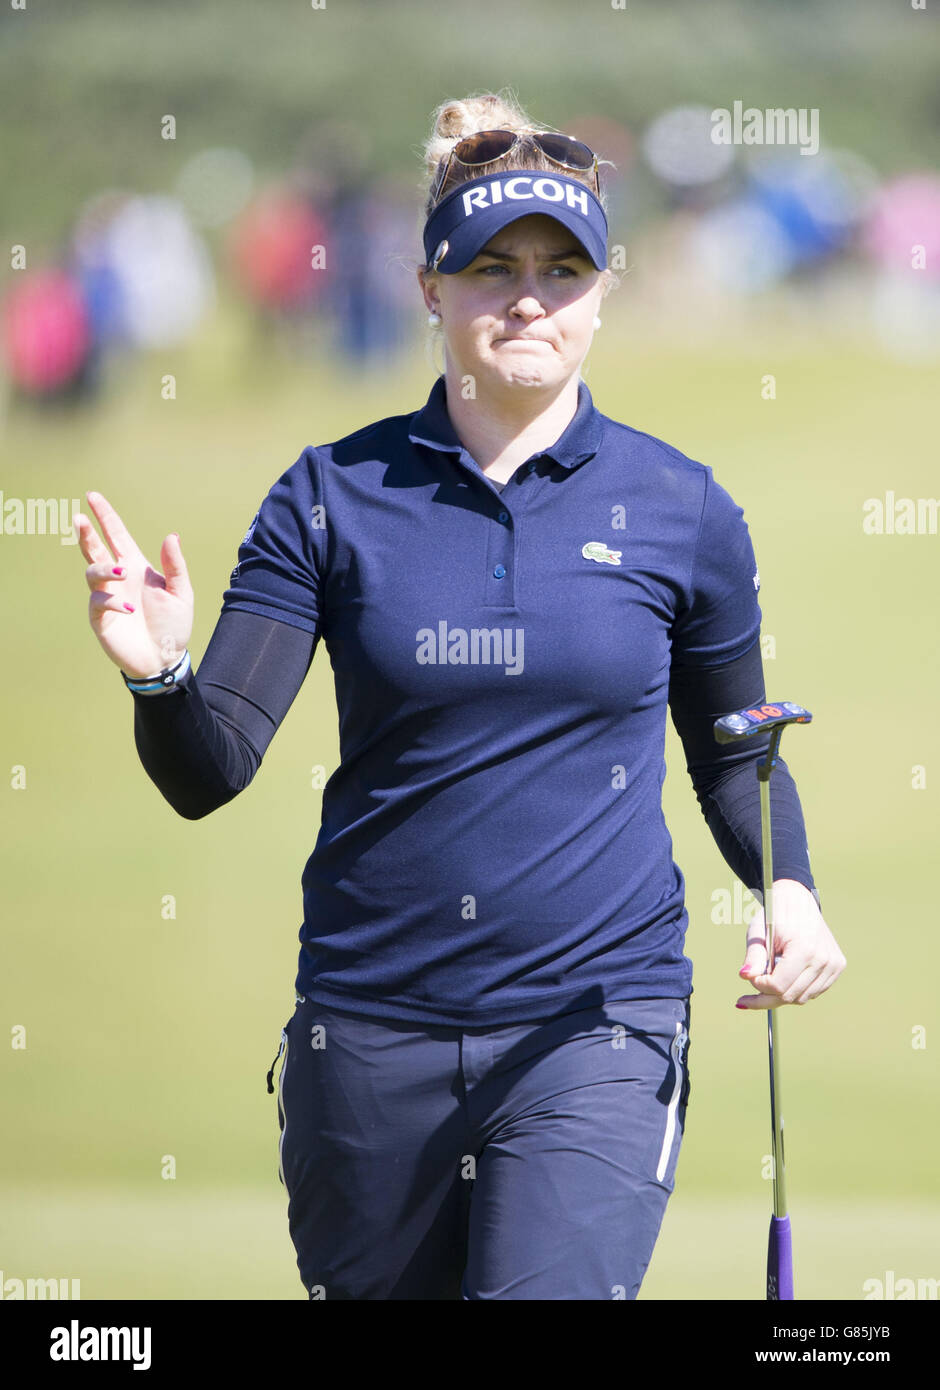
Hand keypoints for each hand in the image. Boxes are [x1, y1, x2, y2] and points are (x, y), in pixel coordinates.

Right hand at [75, 490, 192, 680]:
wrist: (165, 658)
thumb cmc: (173, 625)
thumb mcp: (181, 593)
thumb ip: (175, 566)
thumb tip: (171, 536)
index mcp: (136, 568)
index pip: (117, 536)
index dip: (105, 517)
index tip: (92, 497)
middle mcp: (118, 579)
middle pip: (96, 549)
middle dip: (87, 533)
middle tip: (80, 518)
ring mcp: (107, 597)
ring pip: (93, 572)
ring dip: (104, 570)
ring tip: (121, 574)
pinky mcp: (101, 619)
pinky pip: (98, 603)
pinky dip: (111, 602)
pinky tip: (128, 609)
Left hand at [737, 878, 845, 1008]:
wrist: (799, 900)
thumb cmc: (775, 915)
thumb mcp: (758, 932)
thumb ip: (753, 957)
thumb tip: (745, 976)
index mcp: (805, 948)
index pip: (779, 985)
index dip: (759, 986)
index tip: (750, 978)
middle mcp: (824, 959)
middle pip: (791, 996)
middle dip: (767, 997)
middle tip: (748, 997)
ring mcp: (834, 964)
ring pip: (802, 998)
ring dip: (781, 996)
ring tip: (766, 983)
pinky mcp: (837, 967)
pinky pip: (813, 991)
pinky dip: (796, 991)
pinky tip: (783, 980)